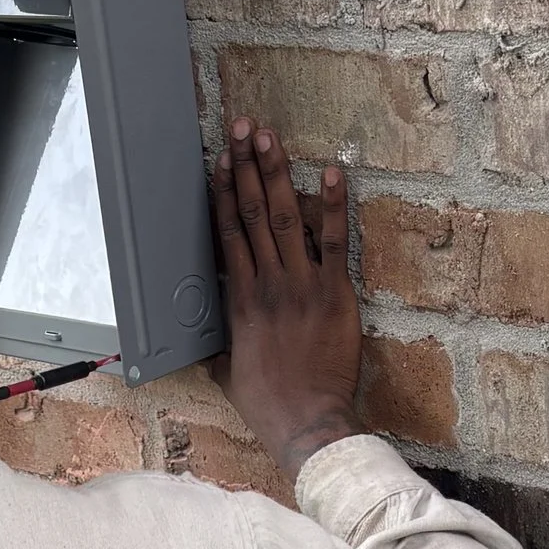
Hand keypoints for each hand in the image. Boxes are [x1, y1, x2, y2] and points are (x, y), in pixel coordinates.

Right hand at [211, 121, 361, 477]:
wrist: (307, 420)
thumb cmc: (267, 402)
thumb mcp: (229, 370)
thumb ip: (225, 345)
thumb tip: (213, 341)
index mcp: (239, 299)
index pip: (227, 232)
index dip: (224, 192)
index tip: (220, 160)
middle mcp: (268, 283)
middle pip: (253, 213)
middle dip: (247, 166)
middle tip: (242, 128)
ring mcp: (302, 284)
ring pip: (286, 217)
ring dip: (278, 172)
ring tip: (269, 137)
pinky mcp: (335, 293)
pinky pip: (335, 241)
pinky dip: (333, 206)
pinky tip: (331, 172)